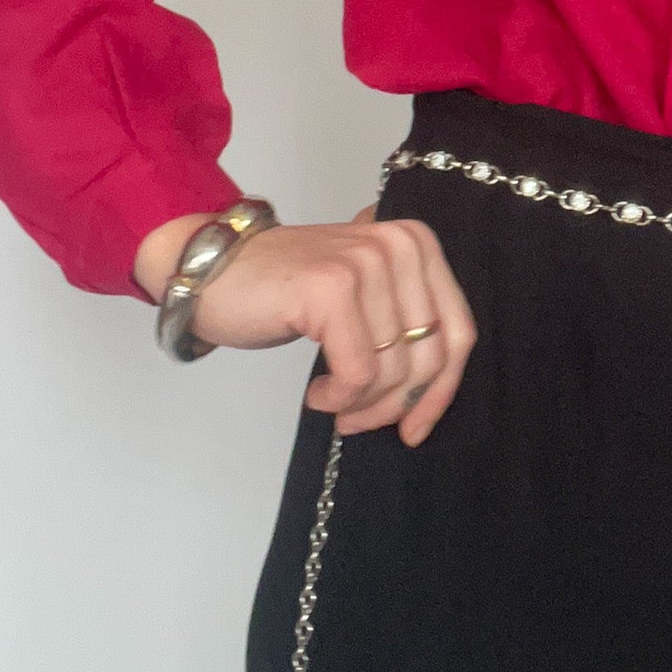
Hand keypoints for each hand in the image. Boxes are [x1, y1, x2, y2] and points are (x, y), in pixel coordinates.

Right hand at [185, 203, 477, 446]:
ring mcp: (367, 262)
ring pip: (394, 370)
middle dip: (398, 405)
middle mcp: (401, 245)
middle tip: (360, 422)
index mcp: (418, 244)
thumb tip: (435, 392)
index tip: (416, 428)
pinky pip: (359, 373)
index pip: (459, 331)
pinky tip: (319, 394)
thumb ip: (404, 322)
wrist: (212, 269)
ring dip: (363, 405)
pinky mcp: (332, 288)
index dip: (441, 390)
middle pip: (431, 356)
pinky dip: (340, 397)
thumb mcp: (364, 296)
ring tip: (336, 405)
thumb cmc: (286, 291)